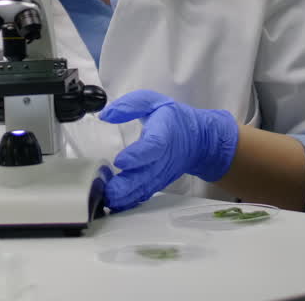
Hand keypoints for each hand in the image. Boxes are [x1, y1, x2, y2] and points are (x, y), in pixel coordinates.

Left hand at [98, 90, 238, 211]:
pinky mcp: (158, 183)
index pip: (153, 146)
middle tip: (107, 191)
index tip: (120, 161)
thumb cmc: (172, 118)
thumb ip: (129, 105)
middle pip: (146, 175)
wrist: (199, 140)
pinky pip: (144, 194)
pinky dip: (130, 201)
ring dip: (125, 197)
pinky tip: (115, 203)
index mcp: (164, 133)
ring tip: (106, 199)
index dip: (138, 155)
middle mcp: (164, 158)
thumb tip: (105, 114)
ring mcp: (162, 174)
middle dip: (126, 186)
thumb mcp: (153, 102)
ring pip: (144, 189)